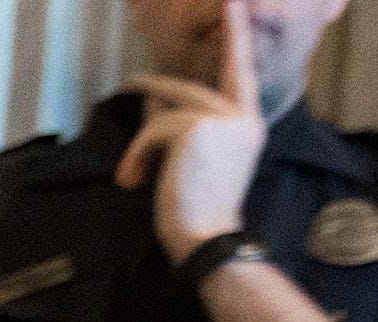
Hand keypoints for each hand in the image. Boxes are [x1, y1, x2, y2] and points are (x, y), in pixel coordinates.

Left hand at [116, 0, 268, 262]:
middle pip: (186, 90)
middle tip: (130, 81)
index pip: (239, 72)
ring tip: (134, 177)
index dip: (235, 34)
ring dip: (142, 146)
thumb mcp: (202, 166)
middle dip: (154, 86)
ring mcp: (221, 119)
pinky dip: (137, 154)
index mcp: (248, 126)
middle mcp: (241, 117)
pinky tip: (137, 180)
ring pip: (165, 114)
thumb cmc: (200, 215)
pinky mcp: (195, 126)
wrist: (207, 241)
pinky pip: (152, 128)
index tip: (232, 2)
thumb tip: (156, 103)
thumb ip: (191, 131)